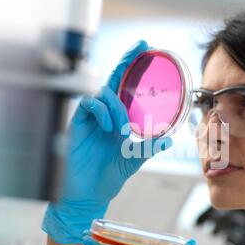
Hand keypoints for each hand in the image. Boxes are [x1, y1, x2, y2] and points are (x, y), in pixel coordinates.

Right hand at [42, 40, 172, 243]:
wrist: (86, 197)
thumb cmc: (107, 178)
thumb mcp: (132, 161)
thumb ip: (147, 149)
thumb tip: (168, 139)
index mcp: (118, 122)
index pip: (125, 90)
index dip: (133, 69)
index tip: (145, 49)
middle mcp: (105, 117)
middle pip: (113, 82)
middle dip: (126, 63)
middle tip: (140, 47)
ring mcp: (90, 120)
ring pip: (102, 93)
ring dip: (116, 104)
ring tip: (123, 127)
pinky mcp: (76, 125)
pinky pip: (87, 105)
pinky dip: (101, 110)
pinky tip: (110, 127)